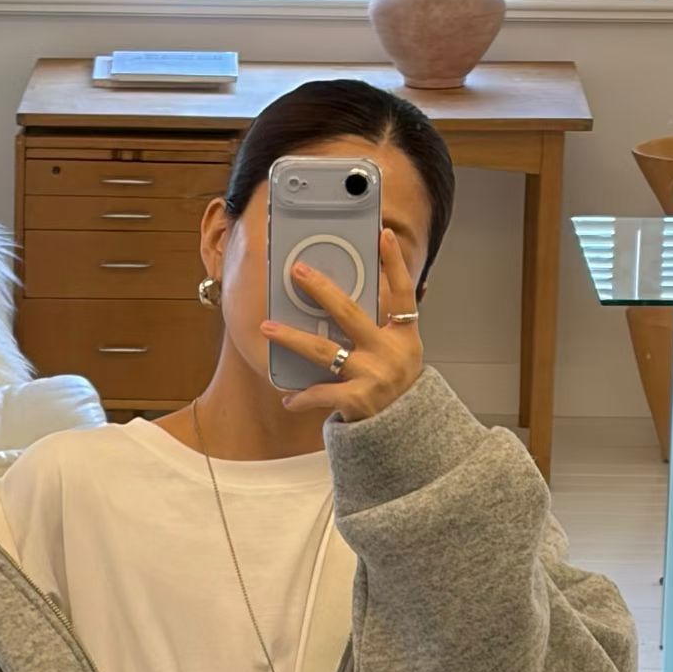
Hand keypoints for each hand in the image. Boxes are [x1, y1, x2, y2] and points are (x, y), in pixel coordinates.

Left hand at [259, 227, 422, 421]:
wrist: (405, 436)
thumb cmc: (396, 392)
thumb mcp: (400, 356)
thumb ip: (381, 330)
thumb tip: (345, 304)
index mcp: (403, 337)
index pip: (402, 293)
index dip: (395, 264)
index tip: (383, 235)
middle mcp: (390, 353)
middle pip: (350, 313)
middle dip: (321, 290)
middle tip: (298, 271)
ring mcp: (373, 377)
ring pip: (323, 351)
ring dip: (291, 337)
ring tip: (267, 327)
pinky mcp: (357, 401)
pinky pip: (320, 393)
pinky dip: (302, 398)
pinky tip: (289, 399)